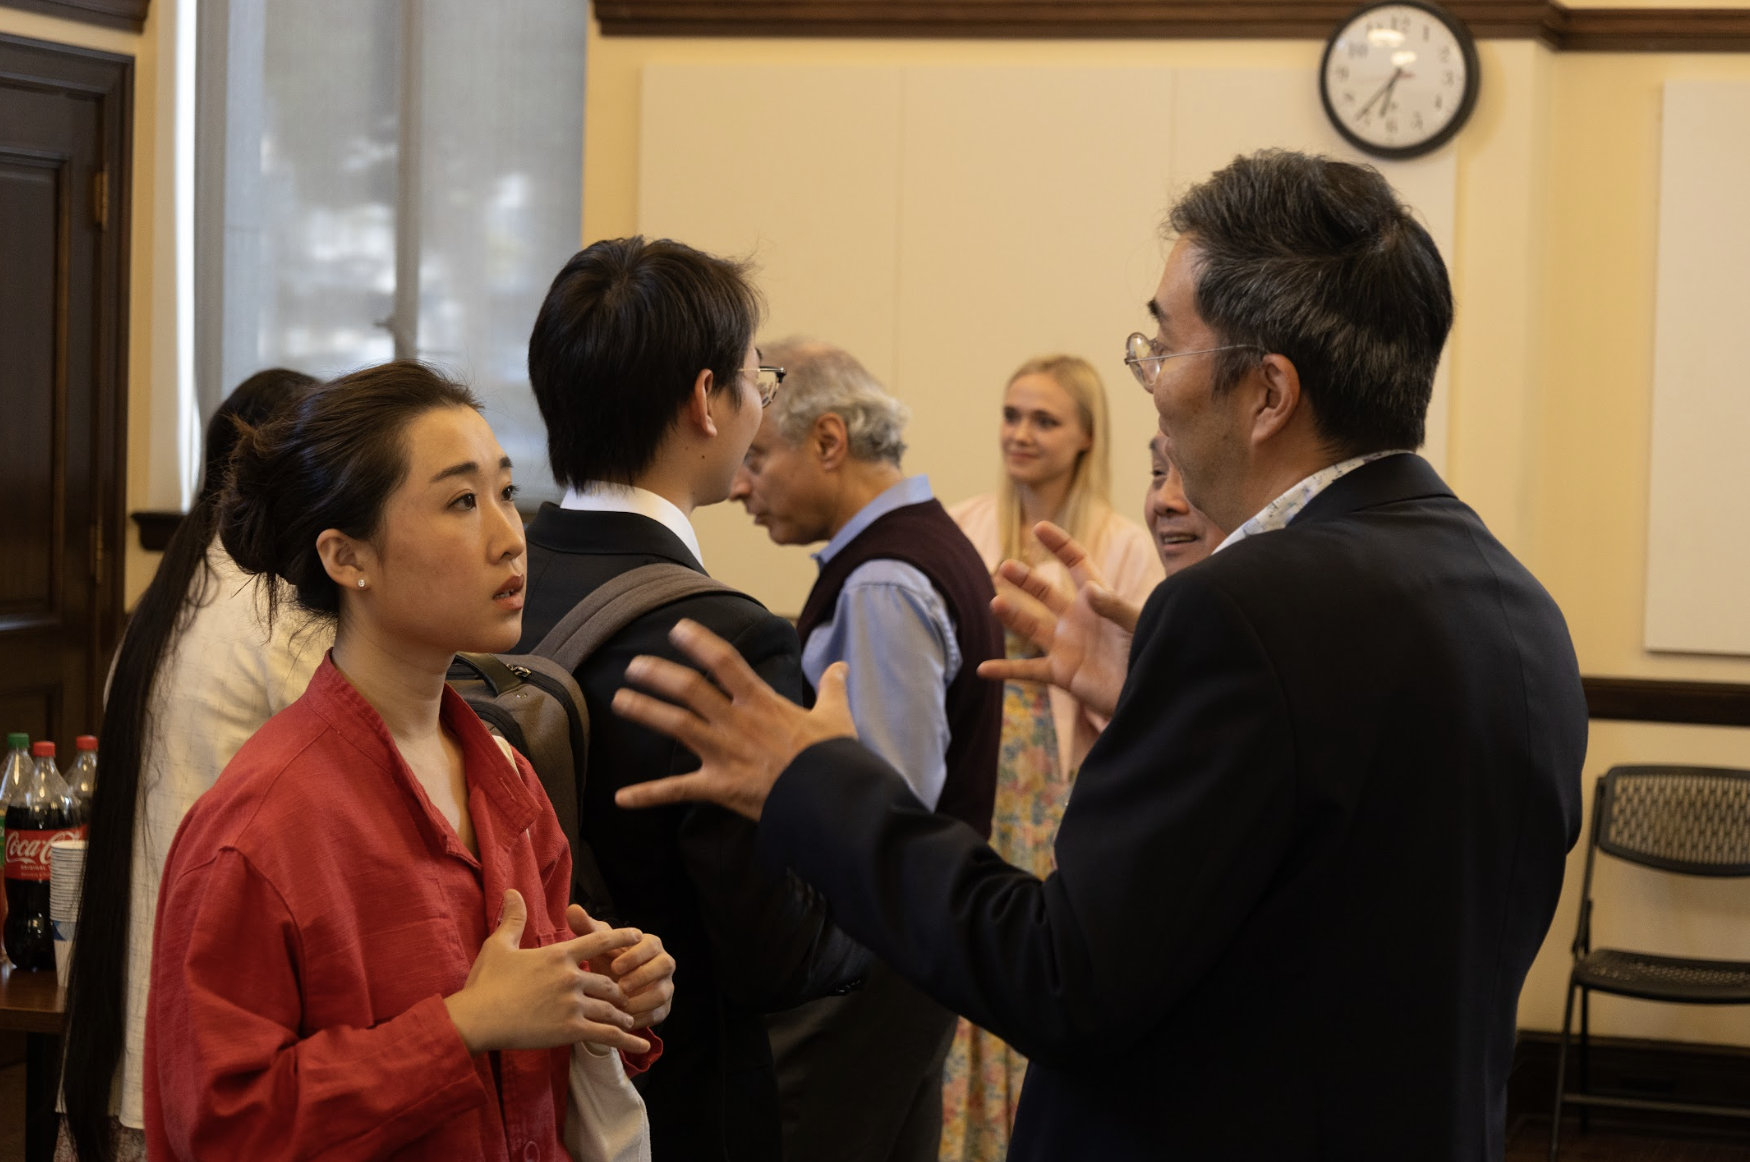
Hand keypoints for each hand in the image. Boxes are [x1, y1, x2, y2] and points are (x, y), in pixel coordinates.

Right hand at [444, 889, 650, 1055]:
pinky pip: (607, 1035)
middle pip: (607, 981)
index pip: (599, 941)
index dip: (622, 937)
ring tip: (628, 1020)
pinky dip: (626, 1039)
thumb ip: (514, 918)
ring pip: (610, 1008)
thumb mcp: (500, 945)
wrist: (477, 1018)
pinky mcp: (570, 1030)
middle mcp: (571, 976)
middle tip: (623, 996)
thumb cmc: (486, 982)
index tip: (639, 935)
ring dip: (621, 1014)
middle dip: (616, 990)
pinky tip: (640, 1044)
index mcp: (558, 954)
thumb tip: (512, 891)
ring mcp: (572, 1004)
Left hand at [567, 904, 675, 1030]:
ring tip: (620, 1007)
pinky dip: (641, 1018)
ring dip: (643, 1000)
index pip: (652, 945)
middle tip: (621, 986)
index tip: (614, 965)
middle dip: (643, 976)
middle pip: (665, 966)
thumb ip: (587, 928)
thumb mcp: (596, 944)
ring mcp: (665, 985)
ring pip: (663, 993)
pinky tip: (622, 1021)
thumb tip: (572, 909)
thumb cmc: (606, 959)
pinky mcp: (662, 1007)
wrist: (611, 985)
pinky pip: (659, 1014)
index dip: (636, 955)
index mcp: (650, 944)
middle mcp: (663, 963)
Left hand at [611, 619, 857, 819]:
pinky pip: (678, 791)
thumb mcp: (836, 717)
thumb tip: (841, 667)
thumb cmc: (832, 758)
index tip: (678, 629)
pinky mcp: (719, 787)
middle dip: (659, 674)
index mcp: (762, 702)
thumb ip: (833, 688)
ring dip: (646, 711)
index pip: (726, 662)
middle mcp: (737, 722)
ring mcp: (724, 754)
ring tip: (620, 700)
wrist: (830, 798)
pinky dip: (648, 795)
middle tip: (635, 665)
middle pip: (690, 689)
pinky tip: (620, 798)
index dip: (699, 642)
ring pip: (677, 725)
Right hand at [977, 521, 1140, 718]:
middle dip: (1025, 579)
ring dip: (1011, 616)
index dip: (1059, 545)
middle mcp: (1076, 619)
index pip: (1076, 564)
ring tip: (994, 604)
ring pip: (1031, 626)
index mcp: (1097, 600)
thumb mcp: (1135, 626)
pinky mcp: (1061, 673)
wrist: (1148, 693)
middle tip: (1005, 567)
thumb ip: (1114, 607)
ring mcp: (1066, 645)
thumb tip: (1088, 588)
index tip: (1039, 528)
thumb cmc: (1150, 653)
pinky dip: (1005, 671)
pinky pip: (1027, 670)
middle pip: (1044, 592)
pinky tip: (983, 669)